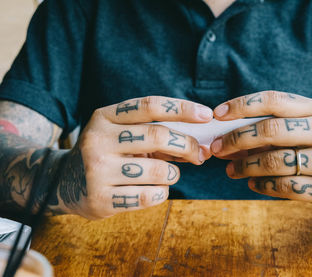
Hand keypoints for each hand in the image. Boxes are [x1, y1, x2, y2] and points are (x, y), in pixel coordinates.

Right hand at [58, 96, 212, 218]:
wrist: (66, 183)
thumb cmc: (108, 154)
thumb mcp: (122, 135)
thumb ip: (155, 134)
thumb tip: (199, 146)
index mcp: (105, 117)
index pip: (149, 106)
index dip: (182, 109)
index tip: (206, 115)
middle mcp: (97, 139)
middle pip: (158, 136)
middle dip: (187, 145)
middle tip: (200, 153)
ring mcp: (97, 170)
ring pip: (159, 171)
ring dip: (173, 173)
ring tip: (168, 174)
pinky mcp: (101, 199)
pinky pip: (150, 196)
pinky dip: (163, 192)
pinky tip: (156, 189)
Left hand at [210, 91, 311, 211]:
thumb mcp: (308, 128)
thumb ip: (274, 128)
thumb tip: (228, 137)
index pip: (274, 100)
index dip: (242, 105)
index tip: (217, 114)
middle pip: (271, 130)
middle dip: (236, 138)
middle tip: (216, 148)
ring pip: (274, 161)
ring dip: (244, 166)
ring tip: (231, 170)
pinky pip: (283, 187)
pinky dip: (261, 185)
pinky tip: (252, 183)